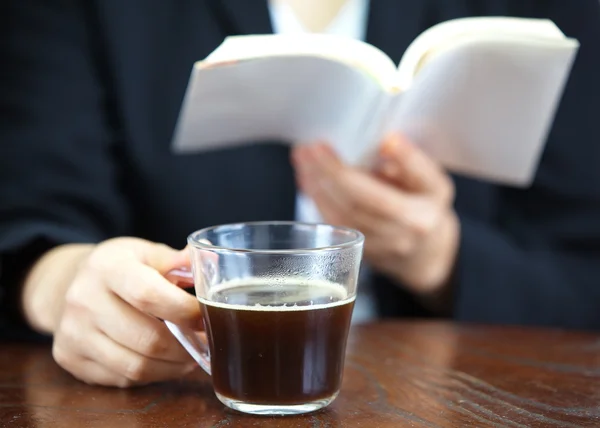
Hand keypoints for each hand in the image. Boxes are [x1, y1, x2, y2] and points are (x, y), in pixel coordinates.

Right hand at [22, 238, 200, 386]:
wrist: (70, 283)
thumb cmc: (122, 267)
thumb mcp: (148, 253)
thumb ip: (180, 261)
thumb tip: (213, 263)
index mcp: (106, 267)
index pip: (149, 295)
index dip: (184, 312)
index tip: (206, 318)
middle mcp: (83, 299)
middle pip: (146, 338)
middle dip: (186, 346)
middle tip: (206, 343)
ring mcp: (73, 332)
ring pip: (136, 366)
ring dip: (172, 365)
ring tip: (191, 354)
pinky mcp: (70, 358)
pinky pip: (123, 378)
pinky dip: (153, 374)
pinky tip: (166, 362)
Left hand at [291, 134, 459, 300]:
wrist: (429, 253)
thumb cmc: (429, 207)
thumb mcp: (432, 181)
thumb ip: (412, 162)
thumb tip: (387, 141)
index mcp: (418, 216)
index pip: (372, 195)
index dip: (342, 172)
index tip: (321, 146)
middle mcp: (398, 237)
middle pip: (350, 206)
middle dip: (323, 174)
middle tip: (306, 149)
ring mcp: (378, 250)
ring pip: (338, 218)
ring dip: (315, 187)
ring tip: (303, 160)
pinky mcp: (360, 255)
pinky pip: (334, 226)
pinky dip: (318, 201)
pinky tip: (309, 180)